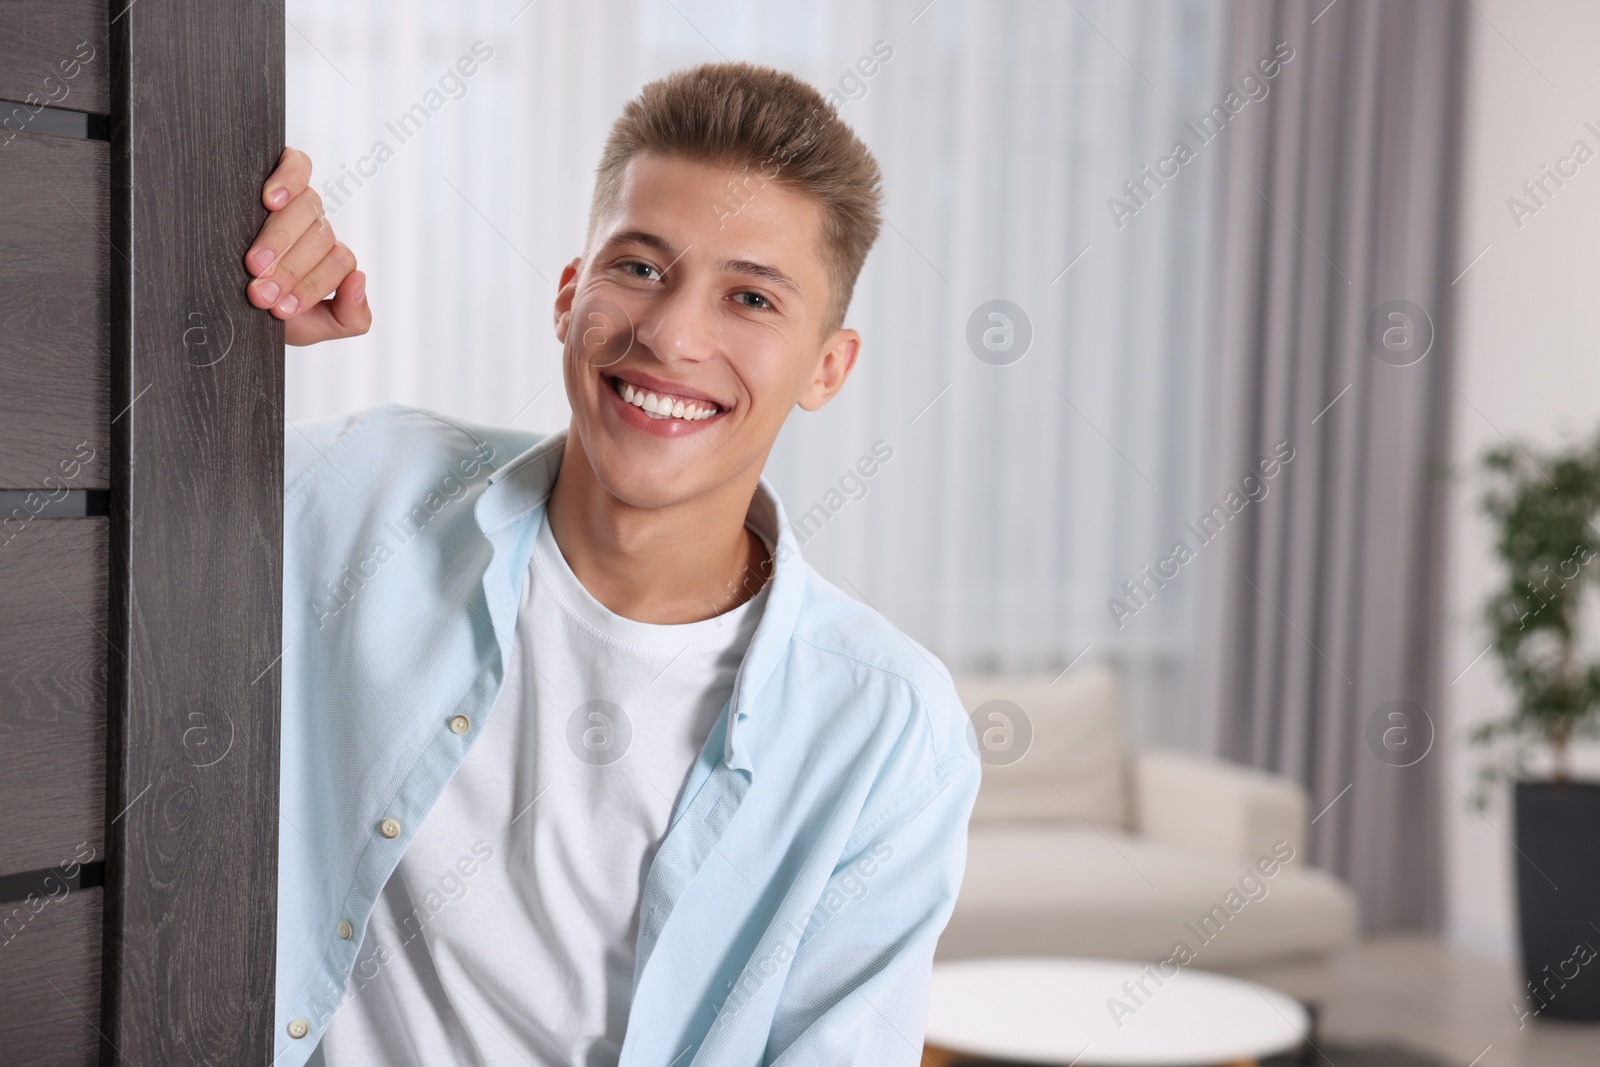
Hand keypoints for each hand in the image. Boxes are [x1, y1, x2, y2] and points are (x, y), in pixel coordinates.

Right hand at [245, 146, 370, 345]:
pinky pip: (298, 164)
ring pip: (308, 208)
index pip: (340, 263)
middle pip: (321, 237)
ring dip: (280, 238)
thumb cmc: (267, 311)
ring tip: (254, 263)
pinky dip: (289, 178)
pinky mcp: (281, 175)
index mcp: (331, 260)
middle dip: (290, 270)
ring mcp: (300, 203)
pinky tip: (271, 199)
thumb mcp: (311, 327)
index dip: (311, 286)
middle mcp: (318, 230)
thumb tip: (360, 280)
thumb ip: (349, 317)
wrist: (223, 300)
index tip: (279, 309)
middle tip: (260, 293)